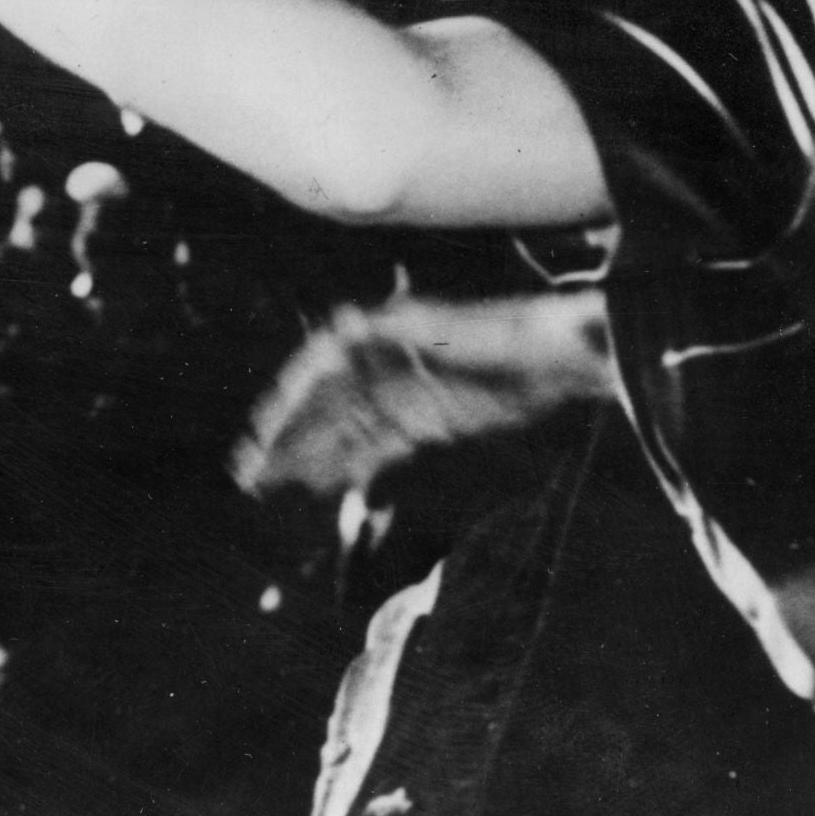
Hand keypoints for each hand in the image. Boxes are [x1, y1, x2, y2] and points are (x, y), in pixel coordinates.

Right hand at [232, 296, 596, 497]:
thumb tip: (338, 326)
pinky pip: (378, 448)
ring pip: (345, 431)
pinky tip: (328, 487)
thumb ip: (389, 329)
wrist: (563, 356)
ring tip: (275, 490)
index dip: (286, 403)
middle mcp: (384, 361)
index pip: (318, 368)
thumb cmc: (505, 333)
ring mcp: (406, 393)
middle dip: (287, 439)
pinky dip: (351, 466)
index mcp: (380, 331)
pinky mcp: (429, 421)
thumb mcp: (445, 326)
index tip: (259, 436)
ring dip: (310, 458)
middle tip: (251, 477)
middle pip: (325, 405)